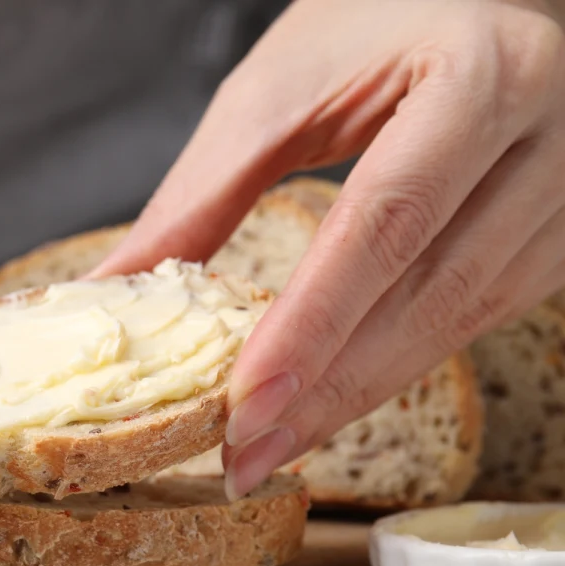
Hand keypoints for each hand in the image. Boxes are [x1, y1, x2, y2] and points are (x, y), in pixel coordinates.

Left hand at [89, 0, 564, 497]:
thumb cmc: (372, 24)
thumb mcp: (276, 91)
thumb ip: (202, 194)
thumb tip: (114, 287)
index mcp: (480, 78)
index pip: (387, 222)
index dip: (314, 322)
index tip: (246, 402)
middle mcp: (551, 137)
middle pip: (432, 290)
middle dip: (330, 386)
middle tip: (246, 453)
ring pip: (461, 319)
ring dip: (360, 393)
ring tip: (273, 446)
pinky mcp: (561, 231)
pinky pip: (476, 315)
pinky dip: (395, 364)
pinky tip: (333, 400)